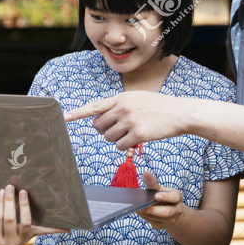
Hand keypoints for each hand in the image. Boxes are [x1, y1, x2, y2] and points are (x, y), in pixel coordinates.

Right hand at [0, 185, 68, 244]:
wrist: (0, 239)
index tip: (1, 192)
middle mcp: (11, 243)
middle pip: (11, 221)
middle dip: (10, 203)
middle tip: (10, 186)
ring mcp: (24, 239)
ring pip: (26, 223)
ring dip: (25, 207)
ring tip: (24, 191)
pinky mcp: (33, 235)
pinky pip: (45, 232)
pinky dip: (56, 229)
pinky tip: (68, 228)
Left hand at [63, 91, 188, 150]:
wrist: (179, 113)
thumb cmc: (158, 107)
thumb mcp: (137, 98)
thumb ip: (120, 105)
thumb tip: (103, 119)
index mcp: (121, 98)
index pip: (95, 106)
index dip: (78, 113)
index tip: (64, 117)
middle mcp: (123, 108)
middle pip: (99, 126)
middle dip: (105, 130)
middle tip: (119, 129)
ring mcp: (129, 121)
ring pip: (108, 138)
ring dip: (116, 139)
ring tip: (131, 132)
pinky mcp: (137, 134)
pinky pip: (119, 146)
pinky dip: (124, 146)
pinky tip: (136, 139)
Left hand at [135, 171, 185, 230]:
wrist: (169, 210)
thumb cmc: (163, 196)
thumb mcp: (159, 188)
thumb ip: (153, 182)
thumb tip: (146, 173)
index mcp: (177, 198)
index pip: (174, 197)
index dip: (166, 197)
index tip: (156, 195)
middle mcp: (176, 210)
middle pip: (167, 212)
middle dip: (154, 210)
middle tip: (142, 207)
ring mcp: (170, 220)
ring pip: (158, 219)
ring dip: (146, 214)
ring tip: (136, 208)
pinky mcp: (162, 226)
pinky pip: (152, 222)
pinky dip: (145, 217)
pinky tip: (139, 212)